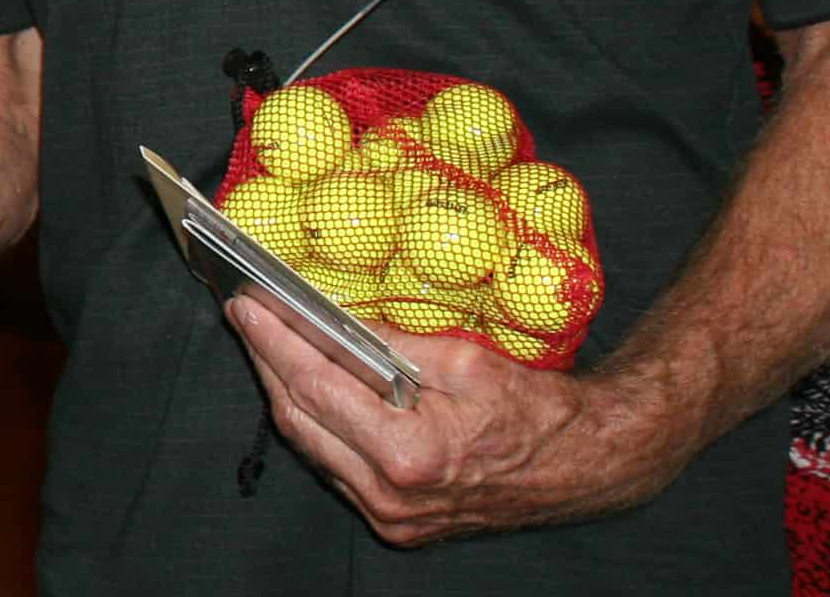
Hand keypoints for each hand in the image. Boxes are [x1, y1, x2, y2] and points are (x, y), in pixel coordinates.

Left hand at [225, 297, 681, 543]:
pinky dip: (318, 426)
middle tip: (247, 318)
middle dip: (268, 364)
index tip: (245, 307)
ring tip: (269, 344)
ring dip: (288, 395)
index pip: (314, 388)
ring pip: (313, 448)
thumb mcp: (462, 360)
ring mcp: (392, 518)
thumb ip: (389, 345)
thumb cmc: (535, 412)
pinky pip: (337, 468)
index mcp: (408, 455)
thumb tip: (328, 318)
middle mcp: (390, 497)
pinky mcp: (397, 524)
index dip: (273, 342)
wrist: (584, 466)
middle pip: (300, 422)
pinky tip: (309, 387)